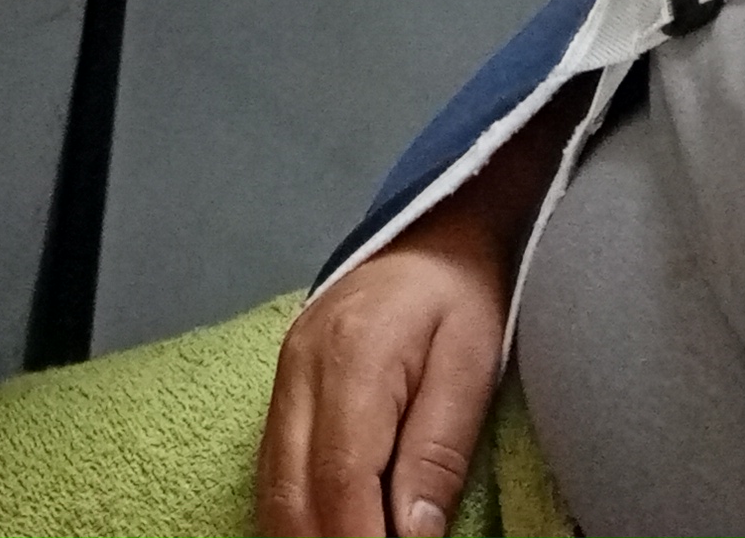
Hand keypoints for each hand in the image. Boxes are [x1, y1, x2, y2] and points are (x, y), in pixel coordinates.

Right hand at [255, 192, 516, 537]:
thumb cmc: (460, 297)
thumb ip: (438, 451)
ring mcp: (283, 378)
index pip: (340, 474)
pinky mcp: (282, 390)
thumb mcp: (472, 366)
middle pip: (292, 489)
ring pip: (272, 486)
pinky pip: (273, 469)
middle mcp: (300, 368)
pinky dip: (290, 517)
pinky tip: (316, 537)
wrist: (429, 237)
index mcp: (352, 357)